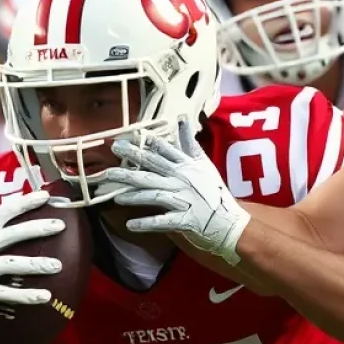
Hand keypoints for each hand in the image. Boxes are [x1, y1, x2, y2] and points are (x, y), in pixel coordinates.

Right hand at [0, 191, 63, 343]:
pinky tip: (45, 296)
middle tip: (60, 225)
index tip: (45, 196)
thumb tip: (32, 221)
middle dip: (36, 228)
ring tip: (58, 266)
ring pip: (12, 264)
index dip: (24, 203)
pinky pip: (8, 293)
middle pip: (10, 234)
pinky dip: (27, 295)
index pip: (2, 213)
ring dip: (37, 264)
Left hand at [107, 119, 250, 265]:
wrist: (229, 221)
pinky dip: (147, 223)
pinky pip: (162, 222)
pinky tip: (130, 225)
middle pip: (154, 167)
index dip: (147, 144)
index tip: (127, 138)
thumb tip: (182, 118)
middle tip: (114, 152)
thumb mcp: (203, 163)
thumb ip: (189, 143)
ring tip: (115, 197)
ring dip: (134, 195)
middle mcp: (183, 180)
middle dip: (133, 159)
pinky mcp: (184, 220)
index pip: (166, 151)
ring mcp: (184, 200)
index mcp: (187, 166)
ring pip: (154, 194)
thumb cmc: (214, 191)